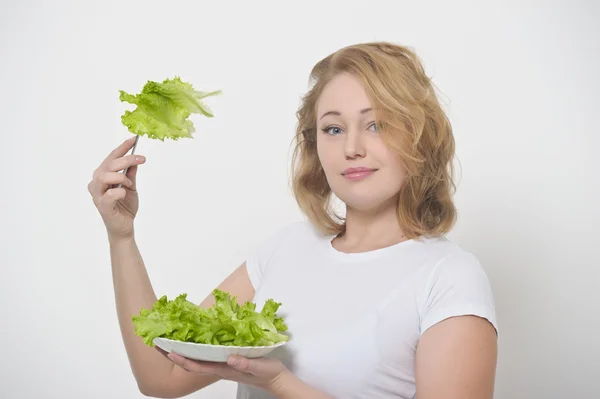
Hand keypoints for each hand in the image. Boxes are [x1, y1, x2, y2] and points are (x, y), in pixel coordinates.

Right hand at [87, 136, 145, 239]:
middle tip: (142, 159)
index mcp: (102, 175)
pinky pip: (109, 194)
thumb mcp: (131, 186)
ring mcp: (97, 195)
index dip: (122, 147)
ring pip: (104, 176)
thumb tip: (135, 158)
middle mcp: (96, 183)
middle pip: (108, 165)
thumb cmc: (124, 206)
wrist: (125, 227)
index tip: (134, 139)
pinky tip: (124, 193)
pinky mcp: (102, 206)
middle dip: (126, 159)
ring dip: (121, 176)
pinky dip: (120, 191)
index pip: (111, 157)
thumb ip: (130, 173)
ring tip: (129, 184)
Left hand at [156, 347, 288, 392]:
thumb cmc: (267, 372)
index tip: (169, 351)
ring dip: (182, 350)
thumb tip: (230, 359)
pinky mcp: (226, 359)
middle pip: (192, 362)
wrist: (274, 378)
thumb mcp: (259, 367)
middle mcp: (219, 367)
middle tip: (159, 342)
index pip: (198, 366)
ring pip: (197, 358)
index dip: (182, 359)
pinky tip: (191, 341)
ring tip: (169, 339)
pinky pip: (206, 354)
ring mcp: (221, 363)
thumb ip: (245, 364)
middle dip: (174, 354)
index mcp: (224, 369)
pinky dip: (194, 348)